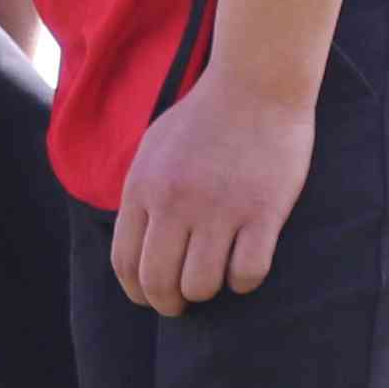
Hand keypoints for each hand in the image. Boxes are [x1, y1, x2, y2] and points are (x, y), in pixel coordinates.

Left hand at [108, 78, 316, 312]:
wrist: (256, 83)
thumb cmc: (205, 116)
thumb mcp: (153, 148)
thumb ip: (141, 194)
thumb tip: (137, 242)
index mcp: (143, 188)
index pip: (125, 262)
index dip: (136, 292)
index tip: (150, 298)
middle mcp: (175, 202)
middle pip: (159, 283)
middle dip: (168, 304)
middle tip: (181, 305)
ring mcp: (220, 209)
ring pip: (201, 286)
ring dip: (206, 292)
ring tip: (214, 279)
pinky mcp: (263, 212)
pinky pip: (247, 273)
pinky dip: (244, 281)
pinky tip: (245, 265)